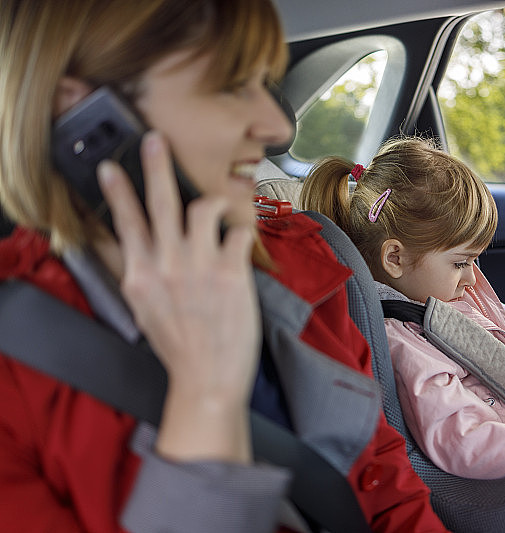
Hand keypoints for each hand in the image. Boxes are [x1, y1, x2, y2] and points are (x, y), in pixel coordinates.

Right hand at [98, 131, 260, 461]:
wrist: (207, 378)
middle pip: (162, 204)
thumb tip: (121, 241)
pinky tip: (239, 241)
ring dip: (212, 204)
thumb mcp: (142, 308)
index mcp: (141, 275)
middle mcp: (168, 266)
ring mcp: (201, 268)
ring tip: (216, 212)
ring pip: (203, 209)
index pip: (126, 223)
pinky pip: (238, 231)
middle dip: (157, 167)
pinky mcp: (233, 273)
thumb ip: (133, 271)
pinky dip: (240, 230)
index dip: (118, 192)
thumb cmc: (177, 345)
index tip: (111, 167)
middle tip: (155, 140)